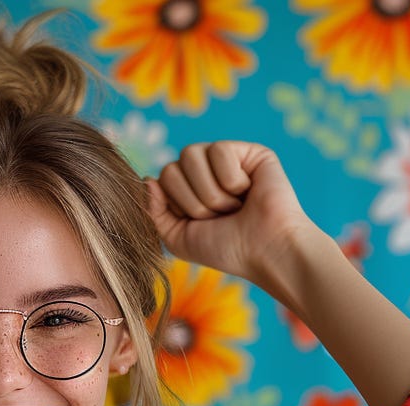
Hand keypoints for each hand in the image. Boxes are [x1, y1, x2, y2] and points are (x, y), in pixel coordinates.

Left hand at [146, 141, 317, 288]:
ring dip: (210, 193)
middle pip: (172, 167)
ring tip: (233, 206)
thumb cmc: (224, 248)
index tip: (200, 224)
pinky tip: (248, 191)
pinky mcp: (249, 150)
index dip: (177, 206)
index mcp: (187, 189)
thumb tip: (146, 179)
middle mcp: (204, 171)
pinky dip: (231, 180)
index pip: (162, 179)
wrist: (263, 251)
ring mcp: (226, 158)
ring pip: (191, 155)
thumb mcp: (177, 238)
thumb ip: (154, 212)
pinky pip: (219, 151)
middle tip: (219, 217)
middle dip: (192, 202)